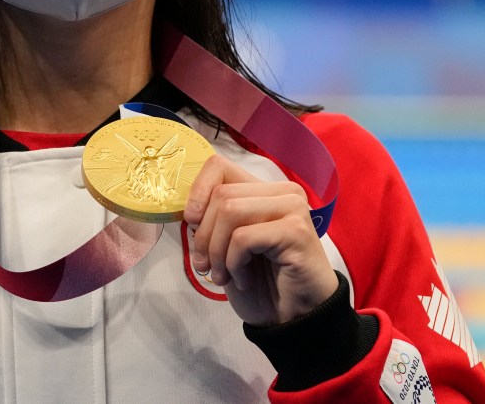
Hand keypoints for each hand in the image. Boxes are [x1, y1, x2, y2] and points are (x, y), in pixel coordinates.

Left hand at [184, 155, 338, 326]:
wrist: (294, 317)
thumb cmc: (261, 281)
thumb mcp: (227, 245)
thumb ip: (213, 220)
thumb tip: (188, 211)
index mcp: (263, 190)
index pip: (218, 166)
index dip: (196, 191)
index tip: (190, 223)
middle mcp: (282, 192)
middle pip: (221, 194)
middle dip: (203, 235)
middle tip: (205, 266)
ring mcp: (292, 208)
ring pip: (230, 211)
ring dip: (217, 252)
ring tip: (223, 276)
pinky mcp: (296, 231)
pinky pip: (244, 237)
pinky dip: (234, 263)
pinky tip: (244, 280)